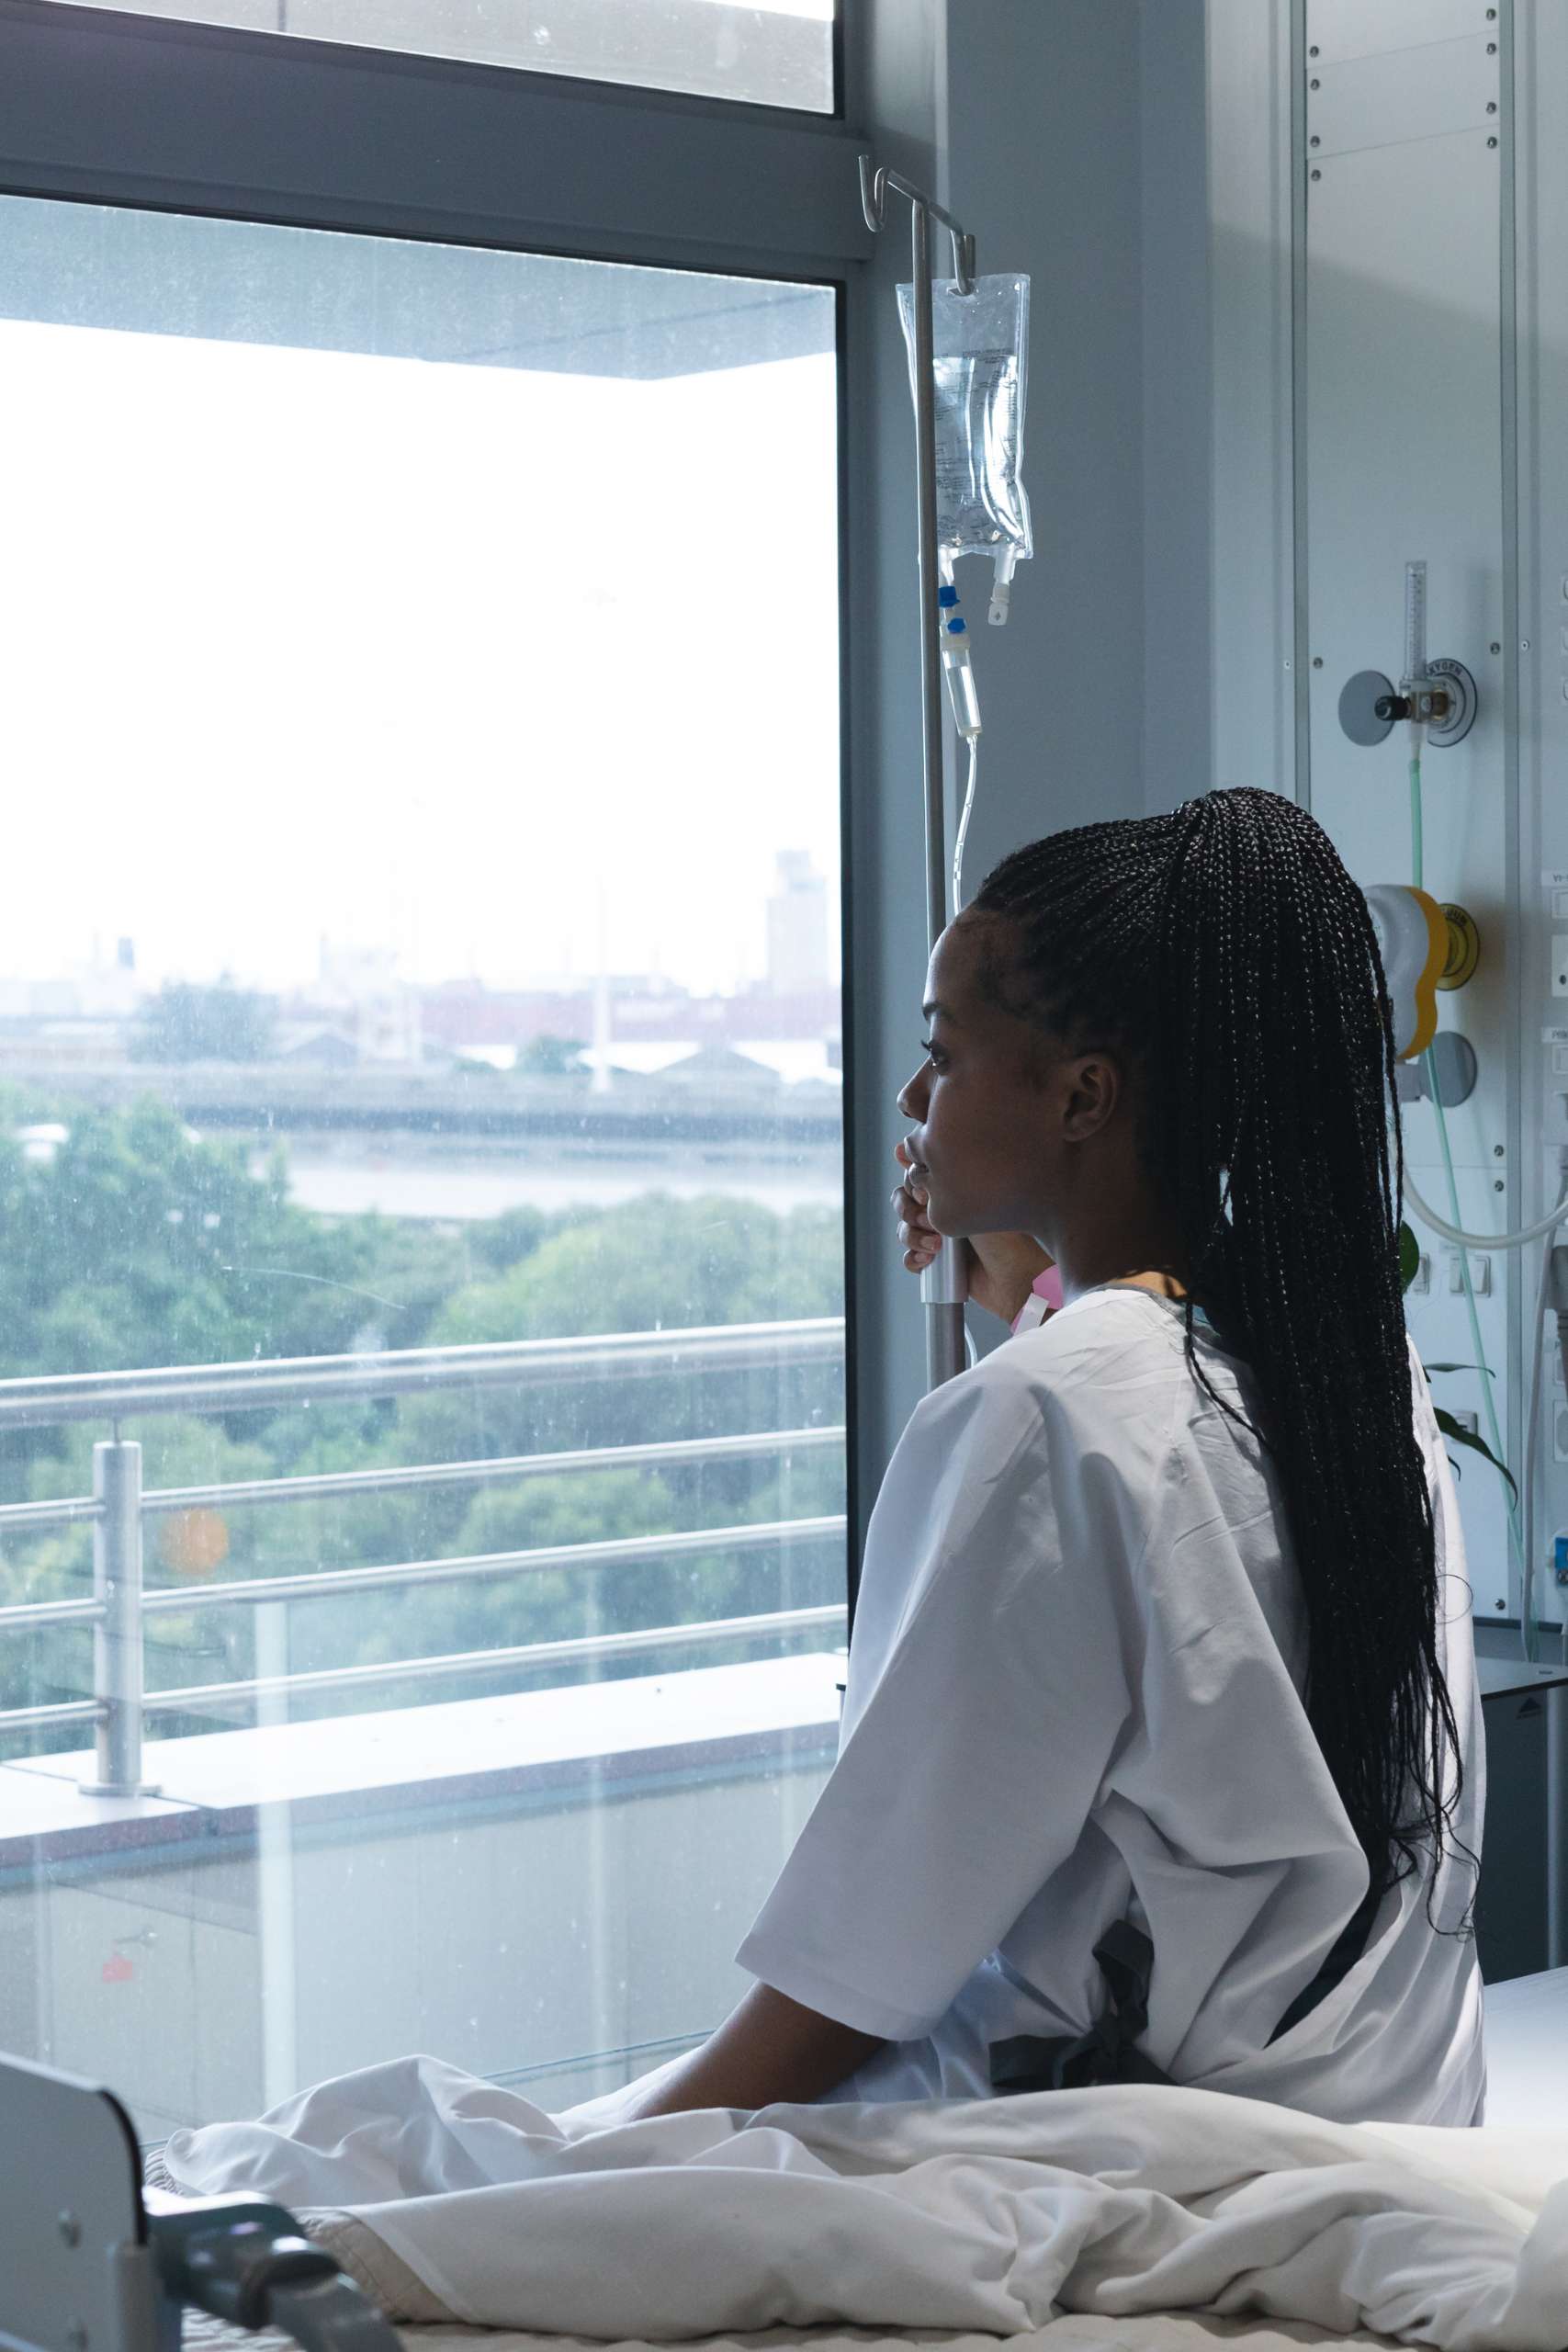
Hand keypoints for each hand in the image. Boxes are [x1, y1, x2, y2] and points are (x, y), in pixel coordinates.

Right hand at [891, 1140, 1054, 1325]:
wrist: (1019, 1279)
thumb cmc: (1010, 1237)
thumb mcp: (974, 1198)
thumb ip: (937, 1176)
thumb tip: (900, 1149)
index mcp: (958, 1187)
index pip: (918, 1176)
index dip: (913, 1184)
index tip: (924, 1195)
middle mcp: (948, 1209)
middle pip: (905, 1201)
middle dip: (909, 1211)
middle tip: (928, 1220)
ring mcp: (942, 1237)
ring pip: (905, 1229)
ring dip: (912, 1236)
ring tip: (935, 1246)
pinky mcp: (939, 1265)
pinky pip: (911, 1258)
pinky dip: (913, 1259)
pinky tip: (928, 1261)